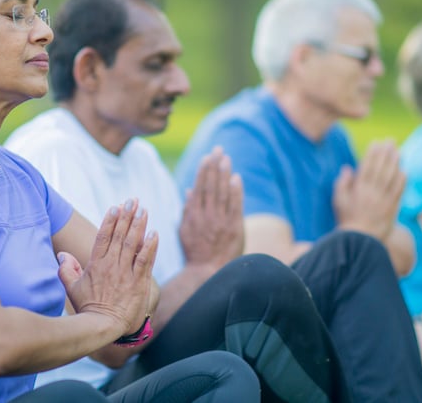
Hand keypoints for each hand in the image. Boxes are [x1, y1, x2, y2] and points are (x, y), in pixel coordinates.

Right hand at [58, 198, 157, 335]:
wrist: (102, 326)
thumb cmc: (87, 308)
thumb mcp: (72, 288)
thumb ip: (67, 270)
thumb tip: (62, 254)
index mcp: (96, 264)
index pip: (103, 236)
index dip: (110, 220)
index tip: (116, 207)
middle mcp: (111, 265)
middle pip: (119, 235)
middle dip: (127, 215)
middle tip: (133, 200)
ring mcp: (125, 273)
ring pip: (133, 244)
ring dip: (139, 225)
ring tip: (144, 210)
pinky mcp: (138, 282)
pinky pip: (145, 260)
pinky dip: (150, 246)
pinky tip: (154, 233)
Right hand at [179, 146, 243, 269]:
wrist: (208, 271)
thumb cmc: (195, 252)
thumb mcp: (185, 231)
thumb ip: (187, 210)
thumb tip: (189, 191)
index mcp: (194, 216)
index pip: (199, 188)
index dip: (203, 171)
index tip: (206, 157)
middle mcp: (207, 216)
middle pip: (211, 186)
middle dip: (214, 166)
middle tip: (218, 150)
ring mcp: (221, 222)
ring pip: (222, 193)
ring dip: (224, 174)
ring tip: (226, 158)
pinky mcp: (234, 228)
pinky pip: (235, 206)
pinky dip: (235, 191)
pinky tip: (236, 178)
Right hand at [333, 140, 405, 241]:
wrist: (360, 241)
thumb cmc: (347, 219)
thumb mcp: (338, 201)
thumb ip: (342, 183)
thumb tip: (348, 168)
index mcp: (358, 189)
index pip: (367, 166)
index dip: (372, 154)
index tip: (376, 143)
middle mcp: (372, 192)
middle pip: (381, 168)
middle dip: (386, 153)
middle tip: (390, 141)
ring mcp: (384, 200)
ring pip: (391, 177)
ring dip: (395, 162)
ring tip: (398, 151)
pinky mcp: (392, 208)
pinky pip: (399, 191)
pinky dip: (401, 180)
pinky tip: (403, 170)